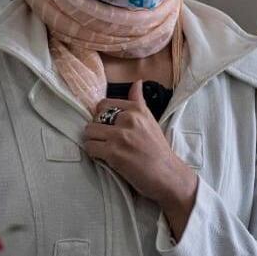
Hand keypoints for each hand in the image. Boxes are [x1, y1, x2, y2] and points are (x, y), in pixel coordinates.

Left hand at [84, 81, 197, 236]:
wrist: (167, 174)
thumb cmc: (157, 149)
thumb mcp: (150, 120)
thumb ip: (138, 101)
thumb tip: (137, 82)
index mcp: (136, 109)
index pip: (103, 104)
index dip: (102, 117)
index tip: (109, 127)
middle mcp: (128, 119)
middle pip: (94, 118)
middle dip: (97, 129)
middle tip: (107, 140)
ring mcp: (120, 136)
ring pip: (89, 131)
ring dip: (93, 141)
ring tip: (104, 148)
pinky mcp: (113, 152)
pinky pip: (90, 147)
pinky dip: (93, 153)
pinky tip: (104, 157)